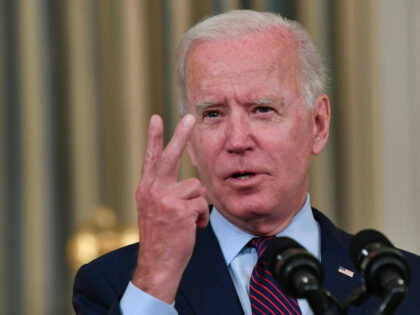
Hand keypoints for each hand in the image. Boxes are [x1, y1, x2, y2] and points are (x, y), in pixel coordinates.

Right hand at [132, 114, 208, 303]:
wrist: (157, 264)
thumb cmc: (160, 238)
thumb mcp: (155, 211)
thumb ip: (165, 193)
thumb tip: (190, 183)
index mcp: (146, 189)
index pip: (151, 158)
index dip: (154, 137)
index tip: (157, 118)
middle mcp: (152, 190)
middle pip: (170, 156)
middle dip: (181, 134)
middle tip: (189, 117)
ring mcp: (165, 199)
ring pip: (196, 187)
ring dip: (197, 205)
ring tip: (188, 221)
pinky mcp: (180, 210)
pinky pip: (202, 204)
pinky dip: (202, 217)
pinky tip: (192, 228)